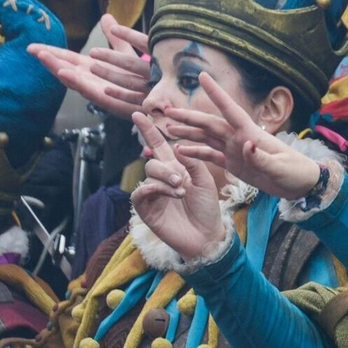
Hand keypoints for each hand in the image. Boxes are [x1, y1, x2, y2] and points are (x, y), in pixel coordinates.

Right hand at [29, 14, 151, 119]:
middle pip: (67, 70)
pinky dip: (80, 84)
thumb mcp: (126, 53)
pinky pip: (94, 92)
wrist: (158, 97)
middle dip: (50, 61)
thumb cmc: (142, 77)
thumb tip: (105, 16)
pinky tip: (68, 75)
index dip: (52, 53)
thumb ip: (115, 37)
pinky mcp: (112, 101)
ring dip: (61, 71)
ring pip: (76, 82)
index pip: (69, 59)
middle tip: (33, 50)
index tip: (33, 46)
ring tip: (46, 60)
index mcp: (94, 69)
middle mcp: (94, 81)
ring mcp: (100, 92)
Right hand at [129, 111, 229, 261]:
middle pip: (153, 159)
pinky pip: (141, 191)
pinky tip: (170, 194)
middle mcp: (162, 178)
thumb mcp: (204, 180)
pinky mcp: (146, 208)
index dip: (149, 130)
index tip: (140, 113)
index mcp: (176, 167)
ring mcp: (152, 193)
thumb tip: (177, 147)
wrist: (206, 234)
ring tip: (181, 190)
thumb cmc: (207, 208)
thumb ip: (192, 162)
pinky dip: (155, 190)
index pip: (159, 145)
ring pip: (149, 173)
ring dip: (166, 179)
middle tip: (181, 180)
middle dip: (166, 166)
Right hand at [159, 73, 321, 199]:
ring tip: (167, 127)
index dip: (217, 94)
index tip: (203, 76)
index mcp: (252, 134)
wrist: (302, 185)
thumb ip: (261, 157)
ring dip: (188, 132)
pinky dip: (196, 152)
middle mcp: (240, 138)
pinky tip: (180, 150)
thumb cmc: (295, 173)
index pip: (231, 110)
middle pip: (210, 124)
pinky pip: (211, 155)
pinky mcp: (235, 164)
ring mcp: (236, 150)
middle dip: (189, 117)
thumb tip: (246, 144)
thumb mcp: (280, 167)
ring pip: (207, 137)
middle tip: (166, 111)